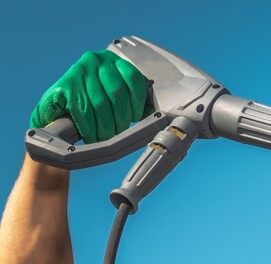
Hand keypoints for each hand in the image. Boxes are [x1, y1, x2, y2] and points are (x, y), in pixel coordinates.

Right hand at [30, 50, 149, 142]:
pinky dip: (90, 128)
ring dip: (106, 126)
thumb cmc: (90, 106)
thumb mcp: (114, 96)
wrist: (55, 113)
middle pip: (118, 94)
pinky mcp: (63, 86)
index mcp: (113, 61)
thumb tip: (155, 113)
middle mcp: (95, 61)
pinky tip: (91, 135)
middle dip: (121, 119)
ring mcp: (78, 71)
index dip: (138, 103)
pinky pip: (83, 111)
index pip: (134, 79)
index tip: (136, 118)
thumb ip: (132, 99)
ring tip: (105, 136)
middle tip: (118, 132)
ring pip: (101, 104)